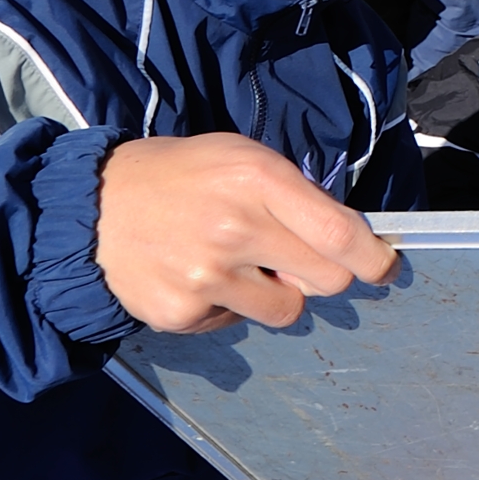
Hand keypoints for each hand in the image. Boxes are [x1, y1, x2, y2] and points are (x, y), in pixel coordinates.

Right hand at [95, 133, 398, 333]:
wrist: (93, 207)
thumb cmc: (181, 176)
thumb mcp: (241, 157)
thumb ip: (294, 194)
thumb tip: (350, 237)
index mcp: (257, 181)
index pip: (341, 235)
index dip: (374, 259)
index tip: (385, 266)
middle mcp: (235, 229)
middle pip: (327, 281)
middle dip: (326, 274)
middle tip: (299, 260)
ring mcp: (206, 276)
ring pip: (288, 311)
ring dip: (277, 293)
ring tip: (239, 264)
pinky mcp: (182, 313)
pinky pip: (237, 323)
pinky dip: (230, 305)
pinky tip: (199, 275)